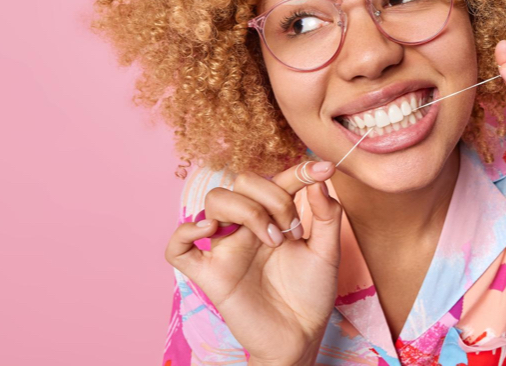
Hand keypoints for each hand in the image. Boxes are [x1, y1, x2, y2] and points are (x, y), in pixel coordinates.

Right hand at [165, 161, 341, 365]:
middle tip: (291, 230)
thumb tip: (320, 182)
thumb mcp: (327, 253)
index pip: (277, 181)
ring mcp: (226, 249)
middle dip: (272, 198)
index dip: (299, 170)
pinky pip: (178, 249)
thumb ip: (327, 217)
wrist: (301, 336)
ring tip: (272, 240)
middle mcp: (246, 228)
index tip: (325, 170)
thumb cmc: (311, 294)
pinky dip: (184, 233)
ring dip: (246, 211)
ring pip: (214, 201)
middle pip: (241, 182)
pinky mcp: (210, 274)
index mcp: (273, 218)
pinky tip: (210, 232)